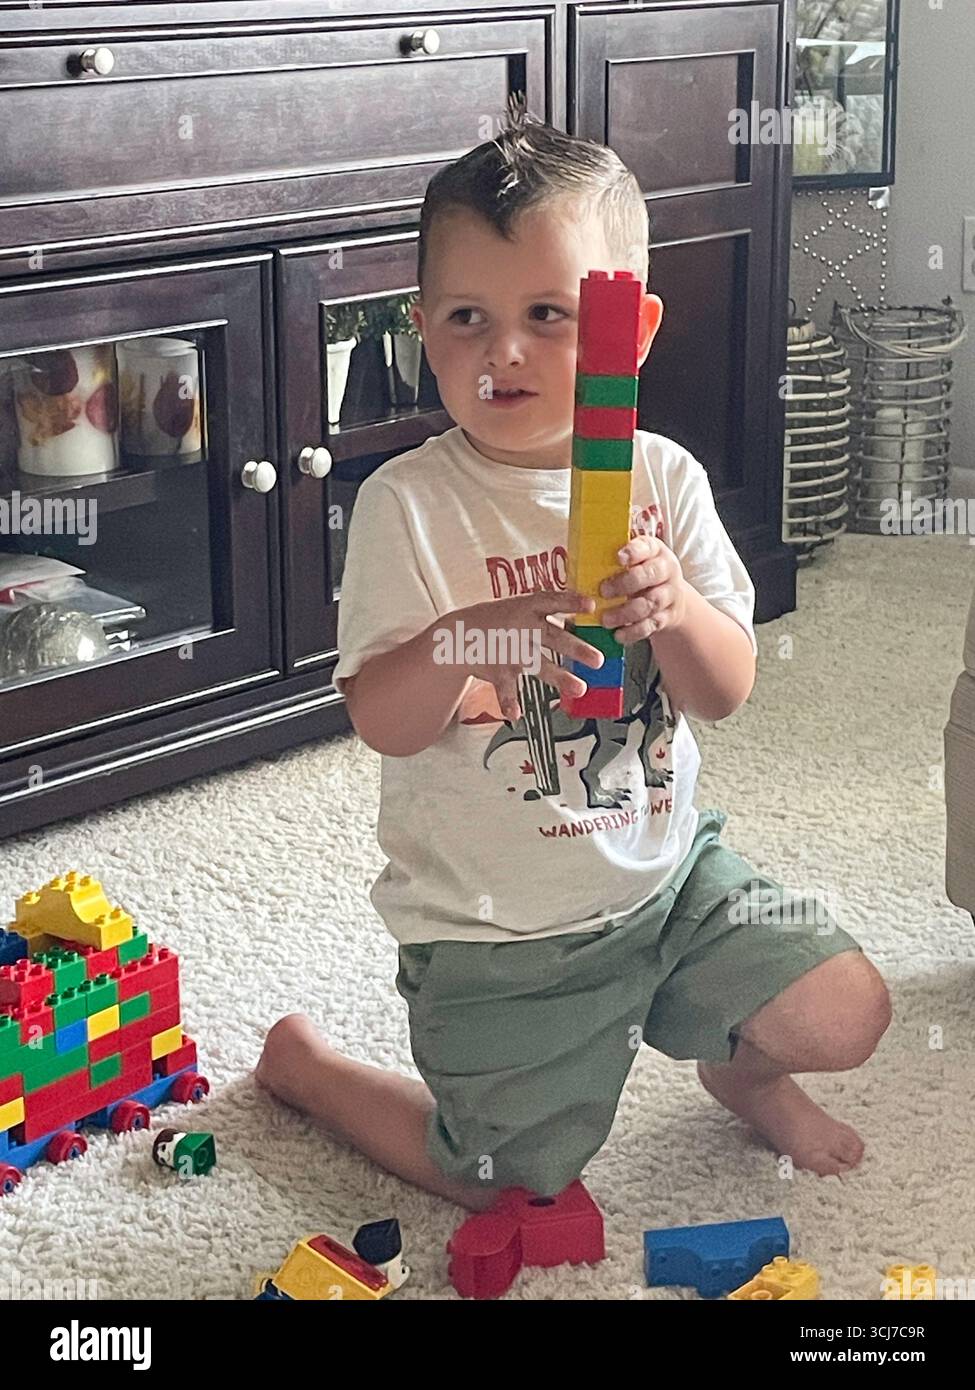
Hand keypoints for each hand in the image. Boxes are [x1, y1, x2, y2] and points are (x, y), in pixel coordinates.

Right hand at [447, 590, 602, 721]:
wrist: (459, 635)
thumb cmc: (496, 621)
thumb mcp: (520, 609)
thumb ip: (548, 620)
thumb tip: (580, 628)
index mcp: (528, 608)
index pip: (552, 601)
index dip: (571, 601)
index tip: (590, 604)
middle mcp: (522, 628)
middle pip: (555, 637)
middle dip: (577, 649)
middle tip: (598, 660)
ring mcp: (511, 650)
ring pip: (539, 664)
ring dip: (559, 677)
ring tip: (579, 689)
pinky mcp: (500, 670)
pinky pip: (506, 689)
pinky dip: (508, 702)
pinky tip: (515, 715)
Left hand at [598, 535, 686, 642]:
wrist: (672, 598)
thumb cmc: (642, 573)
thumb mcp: (635, 560)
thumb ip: (613, 558)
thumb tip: (574, 556)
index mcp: (654, 550)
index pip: (646, 546)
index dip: (633, 552)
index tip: (617, 558)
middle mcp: (666, 570)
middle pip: (650, 574)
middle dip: (625, 583)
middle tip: (603, 591)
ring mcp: (669, 594)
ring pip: (650, 603)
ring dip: (626, 612)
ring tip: (606, 620)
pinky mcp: (667, 616)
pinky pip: (651, 625)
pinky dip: (634, 631)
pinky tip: (618, 635)